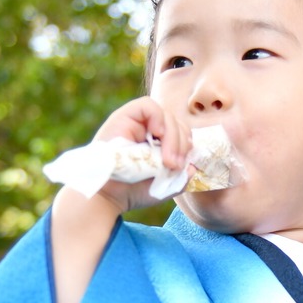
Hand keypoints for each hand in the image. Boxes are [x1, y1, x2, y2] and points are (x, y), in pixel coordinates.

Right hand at [86, 96, 191, 214]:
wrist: (108, 196)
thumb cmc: (133, 192)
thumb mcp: (166, 186)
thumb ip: (182, 176)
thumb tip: (193, 165)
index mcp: (158, 143)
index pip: (182, 132)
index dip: (187, 145)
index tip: (183, 166)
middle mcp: (148, 130)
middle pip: (177, 123)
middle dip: (182, 144)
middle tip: (175, 166)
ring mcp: (136, 122)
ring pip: (167, 115)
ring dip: (173, 138)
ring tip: (167, 161)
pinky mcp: (124, 116)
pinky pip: (147, 105)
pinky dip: (158, 118)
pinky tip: (157, 136)